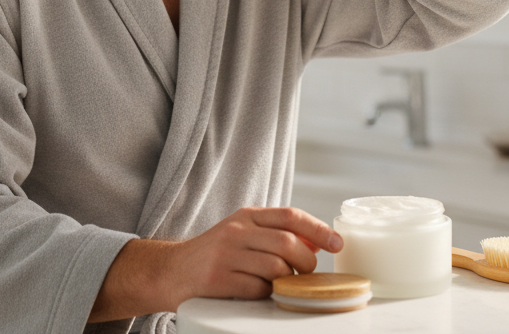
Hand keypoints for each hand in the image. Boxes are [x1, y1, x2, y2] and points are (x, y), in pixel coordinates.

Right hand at [169, 206, 343, 303]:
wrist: (171, 271)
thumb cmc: (215, 254)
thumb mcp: (244, 234)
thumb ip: (276, 234)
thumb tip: (317, 243)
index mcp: (246, 215)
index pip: (290, 215)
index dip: (318, 230)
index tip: (337, 243)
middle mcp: (236, 231)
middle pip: (287, 243)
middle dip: (305, 262)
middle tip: (305, 273)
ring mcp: (225, 254)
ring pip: (276, 267)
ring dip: (286, 280)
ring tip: (278, 283)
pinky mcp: (218, 279)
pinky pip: (258, 288)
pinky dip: (266, 293)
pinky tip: (258, 291)